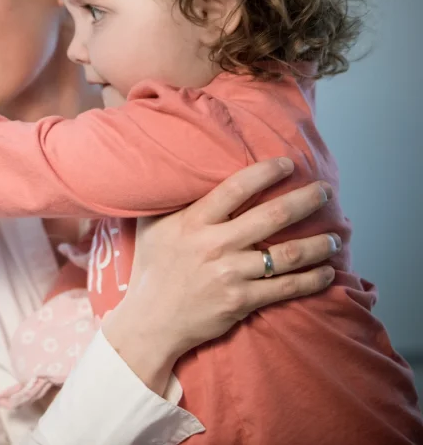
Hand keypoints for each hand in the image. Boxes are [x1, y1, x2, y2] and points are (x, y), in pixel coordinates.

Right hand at [101, 157, 338, 394]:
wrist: (151, 321)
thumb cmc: (152, 269)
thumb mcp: (152, 227)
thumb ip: (171, 202)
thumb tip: (184, 172)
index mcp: (193, 222)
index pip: (236, 188)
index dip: (266, 173)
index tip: (287, 164)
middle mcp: (214, 245)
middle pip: (272, 216)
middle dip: (305, 200)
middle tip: (324, 191)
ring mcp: (230, 274)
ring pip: (286, 255)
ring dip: (317, 244)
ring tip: (334, 236)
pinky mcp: (241, 301)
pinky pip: (285, 288)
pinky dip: (312, 280)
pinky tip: (326, 272)